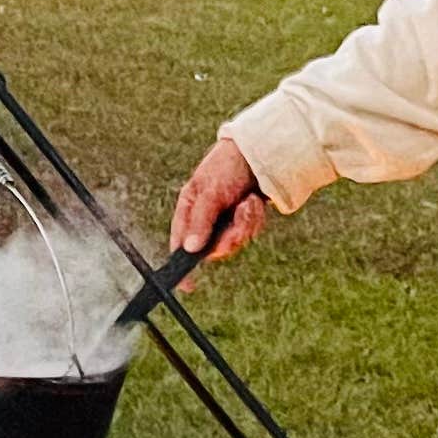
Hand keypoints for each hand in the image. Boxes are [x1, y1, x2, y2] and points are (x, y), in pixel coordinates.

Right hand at [170, 136, 268, 268]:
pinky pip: (249, 232)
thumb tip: (190, 249)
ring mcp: (225, 221)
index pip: (180, 244)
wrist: (258, 151)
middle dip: (230, 235)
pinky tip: (254, 200)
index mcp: (188, 210)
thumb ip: (200, 221)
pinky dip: (254, 218)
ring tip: (248, 201)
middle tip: (240, 214)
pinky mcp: (243, 221)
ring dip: (245, 223)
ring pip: (235, 241)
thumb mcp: (210, 192)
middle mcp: (205, 219)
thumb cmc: (226, 166)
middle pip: (213, 248)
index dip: (182, 266)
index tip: (188, 286)